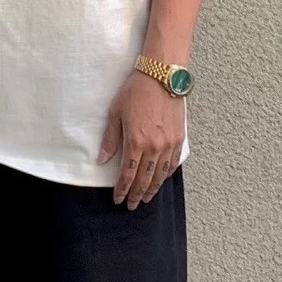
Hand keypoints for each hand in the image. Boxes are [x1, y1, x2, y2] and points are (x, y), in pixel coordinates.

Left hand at [97, 70, 185, 208]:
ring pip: (160, 175)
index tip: (118, 199)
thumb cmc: (136, 91)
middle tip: (132, 205)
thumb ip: (111, 139)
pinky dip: (166, 175)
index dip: (122, 190)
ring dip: (152, 189)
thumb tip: (102, 159)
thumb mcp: (116, 113)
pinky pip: (173, 163)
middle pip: (144, 180)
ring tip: (146, 198)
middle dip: (136, 194)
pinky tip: (162, 179)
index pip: (128, 175)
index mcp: (135, 142)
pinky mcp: (179, 138)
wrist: (162, 76)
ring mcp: (169, 144)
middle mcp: (154, 147)